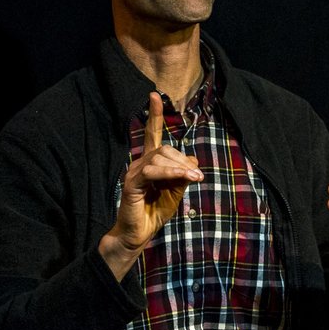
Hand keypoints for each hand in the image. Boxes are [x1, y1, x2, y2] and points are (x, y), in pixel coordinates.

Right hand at [100, 92, 202, 278]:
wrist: (139, 234)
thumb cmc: (156, 212)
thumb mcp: (176, 191)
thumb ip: (183, 174)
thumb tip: (194, 158)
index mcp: (150, 162)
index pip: (152, 133)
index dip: (154, 114)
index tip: (155, 95)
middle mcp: (140, 163)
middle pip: (164, 148)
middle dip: (184, 160)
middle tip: (197, 175)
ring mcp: (134, 172)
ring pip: (159, 157)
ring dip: (181, 167)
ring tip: (195, 178)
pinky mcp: (132, 184)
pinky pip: (152, 172)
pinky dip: (171, 173)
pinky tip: (184, 177)